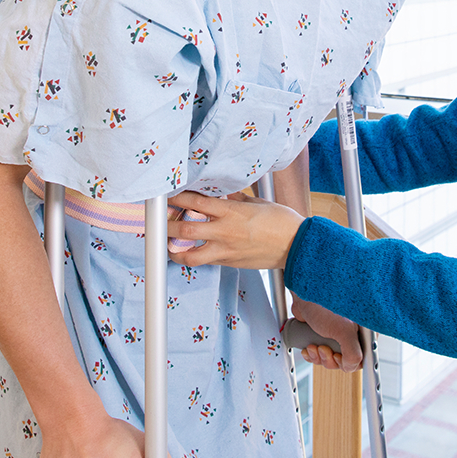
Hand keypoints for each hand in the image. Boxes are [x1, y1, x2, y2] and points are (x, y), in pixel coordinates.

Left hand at [166, 192, 303, 268]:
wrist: (297, 245)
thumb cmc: (281, 222)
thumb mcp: (257, 203)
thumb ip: (235, 199)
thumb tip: (222, 194)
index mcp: (231, 212)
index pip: (195, 202)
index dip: (178, 198)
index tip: (169, 195)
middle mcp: (224, 232)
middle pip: (184, 230)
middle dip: (166, 226)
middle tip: (160, 222)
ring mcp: (225, 250)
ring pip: (189, 256)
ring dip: (174, 251)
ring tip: (168, 246)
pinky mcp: (229, 263)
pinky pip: (206, 261)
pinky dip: (196, 257)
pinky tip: (192, 253)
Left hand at [291, 295, 362, 371]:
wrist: (304, 292)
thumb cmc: (324, 303)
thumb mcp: (343, 331)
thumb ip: (353, 353)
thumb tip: (350, 367)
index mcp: (364, 330)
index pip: (366, 355)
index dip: (352, 362)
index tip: (339, 358)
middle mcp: (353, 331)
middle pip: (347, 359)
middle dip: (331, 359)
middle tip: (323, 350)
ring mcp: (338, 333)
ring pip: (333, 357)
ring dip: (320, 357)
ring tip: (314, 346)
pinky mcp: (324, 334)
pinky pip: (321, 352)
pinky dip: (313, 354)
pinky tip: (308, 347)